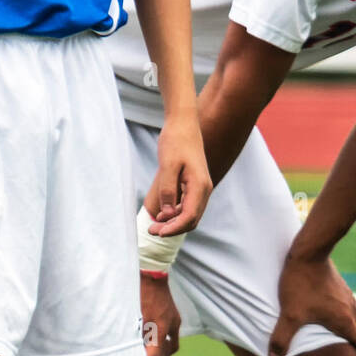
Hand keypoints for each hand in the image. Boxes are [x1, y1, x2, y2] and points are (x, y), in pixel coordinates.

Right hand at [89, 273, 179, 355]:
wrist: (148, 269)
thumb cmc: (162, 297)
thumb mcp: (174, 318)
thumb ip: (172, 339)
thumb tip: (168, 353)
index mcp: (158, 333)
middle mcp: (142, 328)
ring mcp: (127, 319)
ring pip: (110, 344)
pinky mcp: (116, 310)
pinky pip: (103, 328)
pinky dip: (92, 340)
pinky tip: (78, 350)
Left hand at [145, 112, 211, 236]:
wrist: (183, 123)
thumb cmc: (176, 141)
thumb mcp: (168, 165)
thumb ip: (168, 190)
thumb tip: (167, 214)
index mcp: (200, 186)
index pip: (189, 217)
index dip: (173, 228)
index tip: (157, 232)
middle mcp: (204, 190)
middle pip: (191, 220)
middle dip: (172, 228)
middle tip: (152, 230)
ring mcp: (201, 188)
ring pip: (190, 215)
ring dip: (174, 222)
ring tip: (155, 223)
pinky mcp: (195, 185)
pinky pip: (188, 206)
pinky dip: (176, 213)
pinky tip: (162, 213)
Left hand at [268, 251, 355, 355]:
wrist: (309, 251)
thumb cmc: (301, 284)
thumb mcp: (290, 315)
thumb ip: (282, 338)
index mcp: (344, 322)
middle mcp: (350, 310)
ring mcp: (346, 297)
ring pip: (353, 321)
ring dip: (350, 335)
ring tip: (339, 344)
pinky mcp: (339, 287)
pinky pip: (345, 309)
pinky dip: (341, 320)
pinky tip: (327, 319)